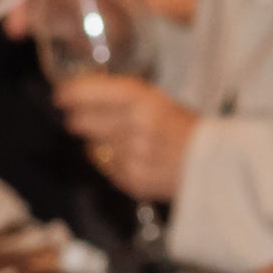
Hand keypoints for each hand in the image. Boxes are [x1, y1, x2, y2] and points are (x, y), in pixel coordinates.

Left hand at [53, 70, 195, 200]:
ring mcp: (131, 154)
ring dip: (98, 144)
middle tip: (78, 119)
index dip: (71, 94)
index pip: (92, 93)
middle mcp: (133, 125)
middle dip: (78, 120)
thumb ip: (122, 99)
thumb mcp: (156, 101)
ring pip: (91, 148)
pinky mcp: (130, 179)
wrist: (211, 164)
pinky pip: (106, 168)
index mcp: (142, 99)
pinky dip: (112, 164)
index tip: (60, 95)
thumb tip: (80, 96)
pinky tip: (132, 159)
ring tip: (123, 142)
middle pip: (81, 122)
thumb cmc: (181, 128)